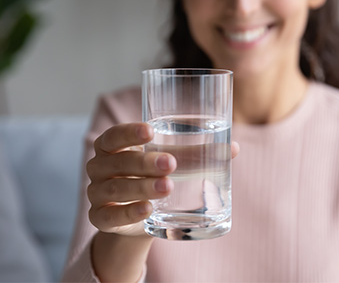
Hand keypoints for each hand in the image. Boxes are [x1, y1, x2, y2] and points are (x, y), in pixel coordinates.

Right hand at [86, 122, 239, 236]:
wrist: (139, 215)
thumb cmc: (153, 178)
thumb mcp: (169, 164)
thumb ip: (194, 154)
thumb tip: (233, 148)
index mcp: (111, 148)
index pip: (113, 136)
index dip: (128, 133)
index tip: (151, 130)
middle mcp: (99, 168)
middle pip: (116, 162)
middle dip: (143, 162)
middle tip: (170, 164)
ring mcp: (97, 194)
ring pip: (114, 189)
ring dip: (140, 187)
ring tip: (167, 187)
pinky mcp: (100, 218)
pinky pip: (108, 217)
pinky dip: (128, 213)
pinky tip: (147, 209)